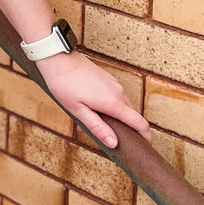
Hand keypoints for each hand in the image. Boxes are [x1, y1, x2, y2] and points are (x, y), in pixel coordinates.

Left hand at [35, 51, 150, 149]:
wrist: (58, 58)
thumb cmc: (64, 83)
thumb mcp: (78, 111)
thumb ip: (97, 128)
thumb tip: (114, 143)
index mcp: (114, 103)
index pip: (140, 123)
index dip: (145, 137)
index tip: (145, 146)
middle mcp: (119, 92)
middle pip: (131, 116)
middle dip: (122, 129)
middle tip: (106, 137)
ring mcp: (114, 84)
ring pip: (121, 107)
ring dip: (112, 117)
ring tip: (89, 120)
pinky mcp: (108, 79)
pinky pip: (114, 97)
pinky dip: (107, 106)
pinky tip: (89, 107)